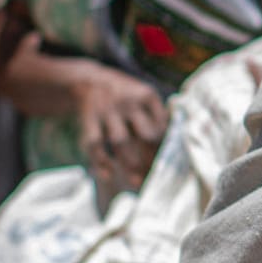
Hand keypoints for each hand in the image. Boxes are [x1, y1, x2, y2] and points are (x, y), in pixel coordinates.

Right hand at [71, 65, 167, 191]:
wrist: (87, 79)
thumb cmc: (125, 95)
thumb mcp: (144, 95)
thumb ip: (158, 115)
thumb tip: (174, 144)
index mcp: (147, 96)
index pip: (162, 126)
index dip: (165, 147)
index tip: (168, 164)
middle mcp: (128, 103)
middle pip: (145, 135)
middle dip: (151, 158)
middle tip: (156, 177)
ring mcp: (107, 111)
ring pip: (121, 141)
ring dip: (130, 164)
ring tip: (137, 182)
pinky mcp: (89, 119)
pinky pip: (94, 142)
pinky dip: (100, 160)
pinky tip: (108, 175)